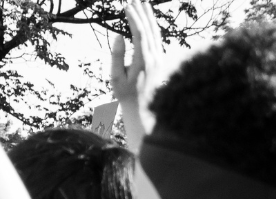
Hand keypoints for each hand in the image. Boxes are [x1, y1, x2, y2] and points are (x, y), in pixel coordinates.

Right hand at [110, 0, 166, 146]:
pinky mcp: (160, 61)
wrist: (144, 110)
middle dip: (142, 12)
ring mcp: (159, 58)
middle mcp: (154, 57)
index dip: (134, 18)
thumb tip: (119, 36)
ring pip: (156, 32)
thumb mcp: (116, 78)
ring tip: (143, 4)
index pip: (139, 33)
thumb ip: (117, 56)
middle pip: (150, 29)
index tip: (127, 5)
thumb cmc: (126, 95)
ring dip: (149, 17)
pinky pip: (157, 39)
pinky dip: (152, 27)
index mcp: (143, 60)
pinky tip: (148, 22)